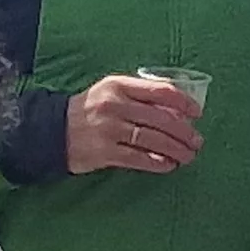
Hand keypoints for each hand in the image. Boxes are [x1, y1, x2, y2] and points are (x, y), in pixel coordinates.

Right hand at [64, 74, 203, 174]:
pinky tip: (168, 165)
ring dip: (176, 149)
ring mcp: (109, 129)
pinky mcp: (104, 152)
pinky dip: (157, 163)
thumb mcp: (111, 92)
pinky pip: (138, 158)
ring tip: (188, 156)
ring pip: (153, 139)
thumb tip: (177, 110)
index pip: (161, 91)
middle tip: (197, 142)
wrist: (52, 130)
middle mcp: (115, 105)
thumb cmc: (90, 110)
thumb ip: (140, 96)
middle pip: (161, 118)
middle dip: (184, 132)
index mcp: (119, 85)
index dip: (184, 103)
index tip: (197, 114)